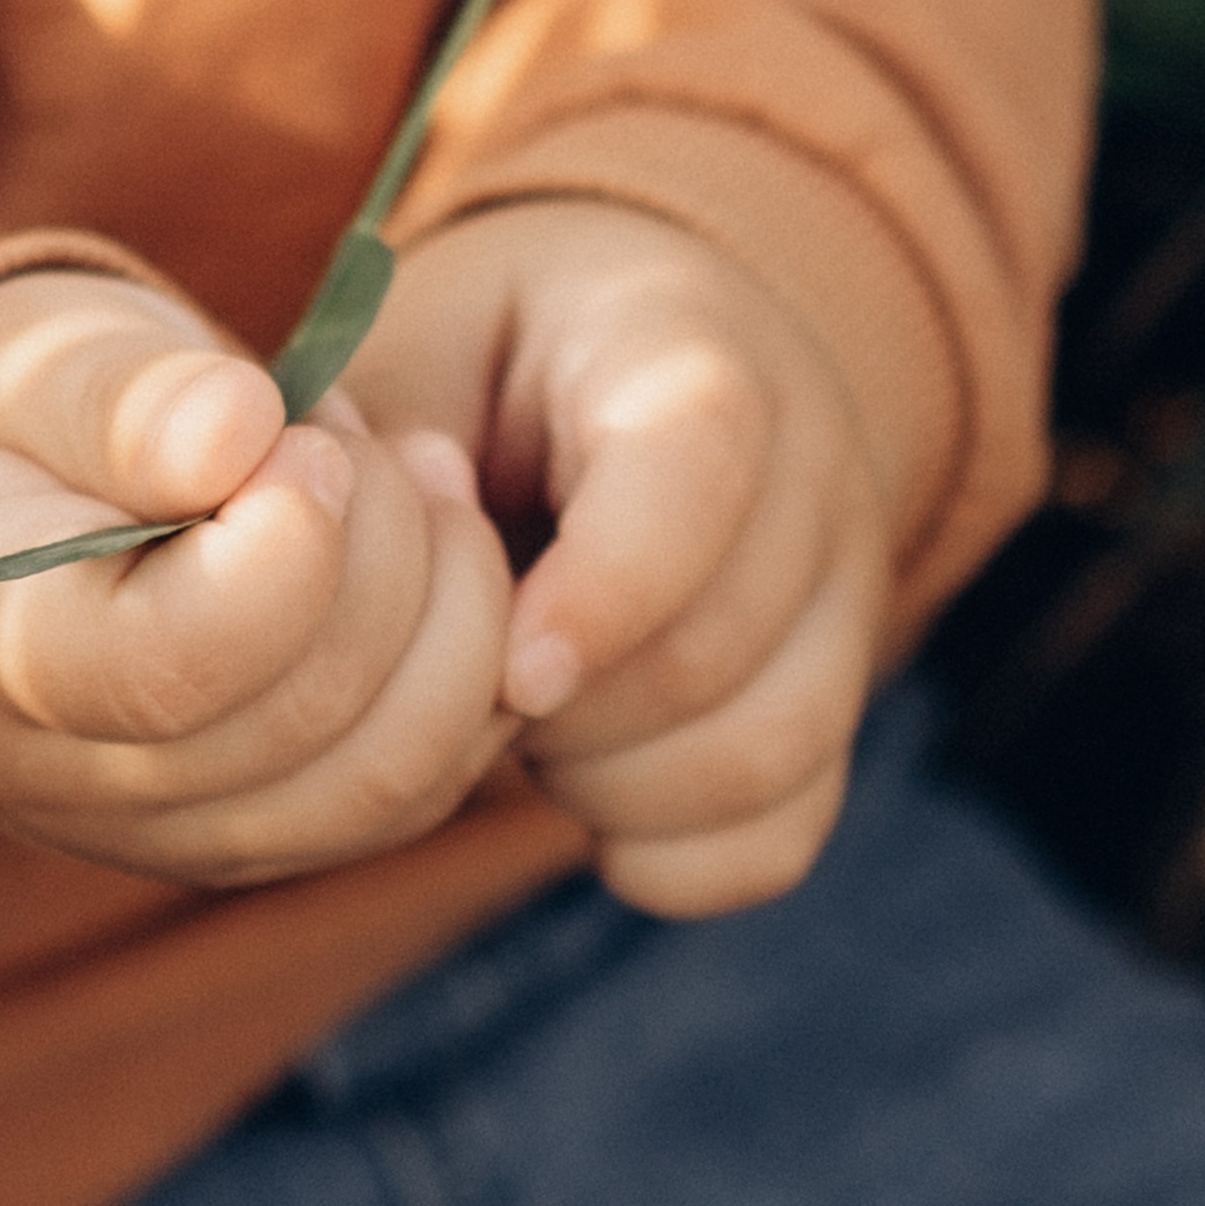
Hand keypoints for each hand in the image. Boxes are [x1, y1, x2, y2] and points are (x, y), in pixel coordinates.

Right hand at [0, 272, 514, 885]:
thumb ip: (122, 398)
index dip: (284, 553)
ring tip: (419, 475)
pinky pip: (423, 787)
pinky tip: (440, 552)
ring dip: (454, 604)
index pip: (172, 668)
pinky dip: (471, 663)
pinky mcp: (270, 833)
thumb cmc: (3, 426)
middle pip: (308, 715)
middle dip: (384, 545)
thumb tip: (236, 428)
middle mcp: (89, 784)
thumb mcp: (25, 366)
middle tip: (354, 435)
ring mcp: (185, 831)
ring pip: (391, 773)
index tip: (299, 441)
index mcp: (3, 656)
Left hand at [342, 204, 890, 915]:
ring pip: (761, 750)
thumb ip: (386, 440)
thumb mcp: (421, 350)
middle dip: (564, 710)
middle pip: (713, 646)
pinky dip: (669, 856)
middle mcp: (803, 462)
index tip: (512, 674)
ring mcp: (842, 586)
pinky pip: (781, 831)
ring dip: (608, 785)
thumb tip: (362, 543)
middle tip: (473, 681)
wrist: (625, 375)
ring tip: (530, 729)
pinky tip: (590, 800)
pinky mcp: (839, 697)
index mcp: (686, 349)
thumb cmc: (489, 368)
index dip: (604, 592)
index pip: (694, 472)